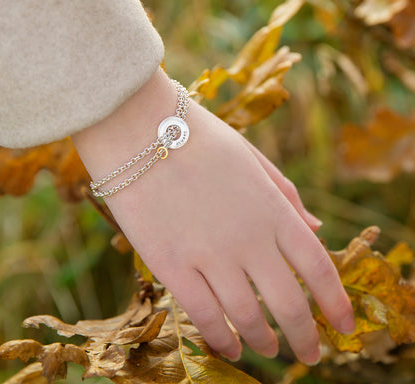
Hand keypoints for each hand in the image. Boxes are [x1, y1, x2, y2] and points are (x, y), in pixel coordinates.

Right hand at [72, 68, 354, 364]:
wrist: (139, 129)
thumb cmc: (198, 139)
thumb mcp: (252, 158)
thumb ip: (285, 195)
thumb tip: (316, 229)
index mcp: (272, 209)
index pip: (319, 267)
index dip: (336, 303)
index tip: (344, 327)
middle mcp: (249, 238)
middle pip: (289, 304)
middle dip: (305, 337)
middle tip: (309, 355)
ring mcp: (210, 255)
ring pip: (248, 318)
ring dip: (265, 341)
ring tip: (270, 350)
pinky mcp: (171, 265)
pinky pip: (204, 316)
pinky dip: (223, 339)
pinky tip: (232, 348)